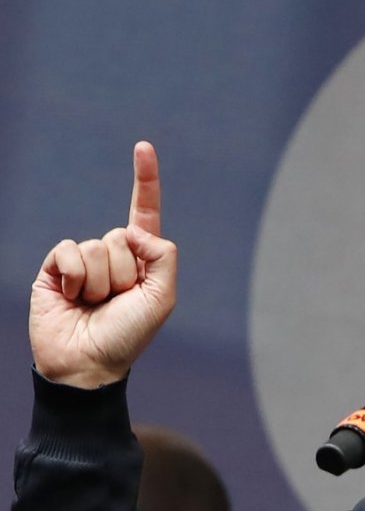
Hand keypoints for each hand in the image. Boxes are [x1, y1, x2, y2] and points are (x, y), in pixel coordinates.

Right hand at [29, 141, 177, 387]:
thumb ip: (161, 255)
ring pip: (97, 246)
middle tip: (116, 302)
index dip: (145, 179)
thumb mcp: (163, 296)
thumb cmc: (129, 335)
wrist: (88, 364)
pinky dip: (76, 276)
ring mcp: (82, 261)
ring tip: (95, 305)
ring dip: (101, 281)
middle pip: (122, 237)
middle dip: (124, 272)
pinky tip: (73, 297)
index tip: (143, 146)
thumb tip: (132, 230)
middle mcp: (112, 255)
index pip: (144, 211)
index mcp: (141, 259)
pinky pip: (69, 251)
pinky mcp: (55, 268)